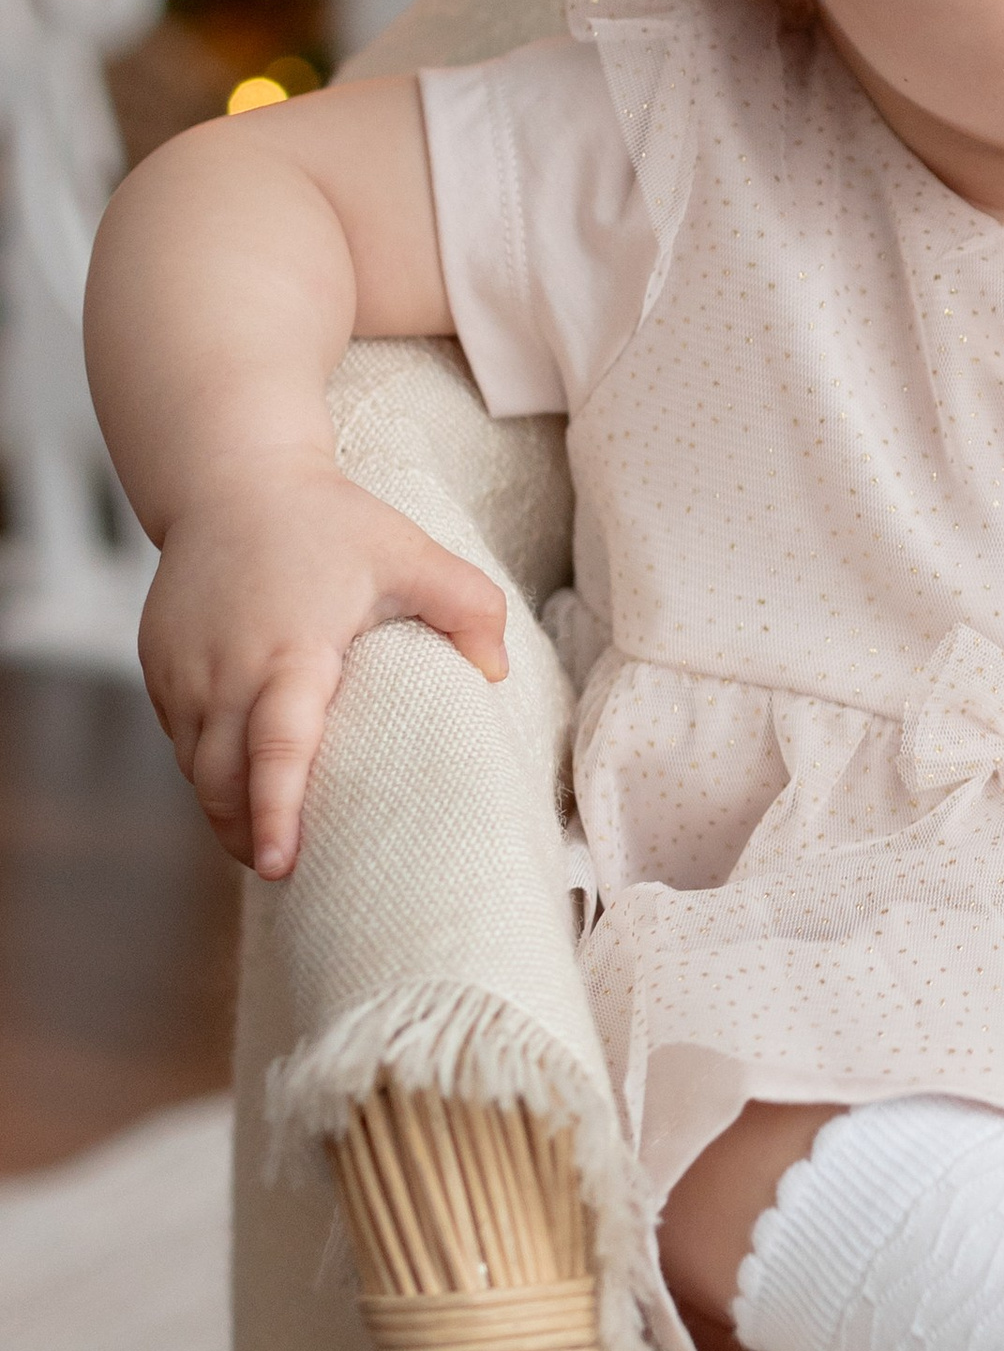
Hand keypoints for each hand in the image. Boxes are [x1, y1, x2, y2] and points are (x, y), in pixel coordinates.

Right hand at [141, 456, 509, 881]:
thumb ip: (467, 607)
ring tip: (265, 844)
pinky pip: (181, 740)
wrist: (230, 480)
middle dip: (249, 835)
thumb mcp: (410, 552)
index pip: (277, 744)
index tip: (281, 862)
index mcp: (289, 649)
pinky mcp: (158, 667)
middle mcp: (224, 669)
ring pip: (197, 769)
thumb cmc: (327, 521)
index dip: (276, 810)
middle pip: (224, 780)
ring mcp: (182, 671)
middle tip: (285, 870)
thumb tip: (498, 672)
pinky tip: (238, 789)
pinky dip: (207, 772)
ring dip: (227, 811)